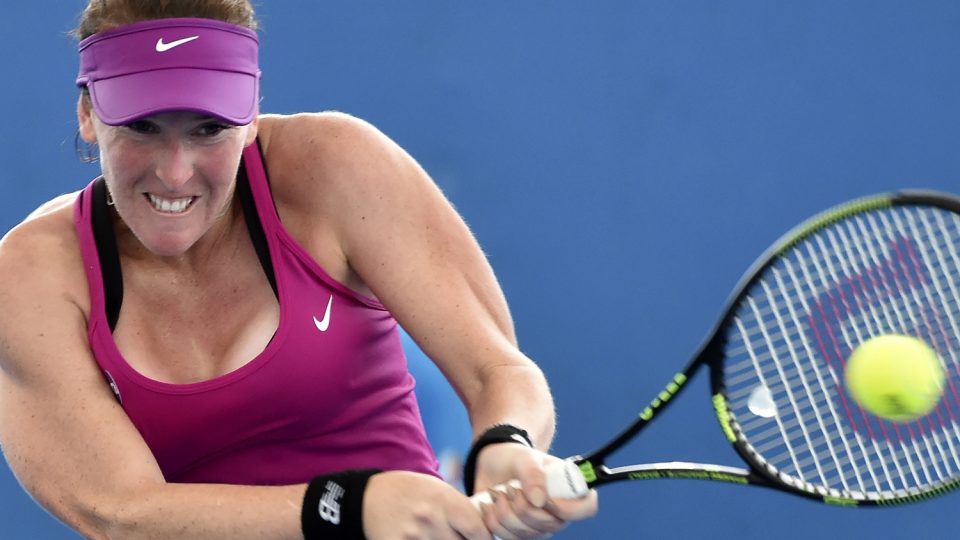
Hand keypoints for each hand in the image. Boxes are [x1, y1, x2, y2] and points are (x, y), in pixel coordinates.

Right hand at [363, 471, 492, 539]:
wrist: (369, 498)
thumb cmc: (408, 491)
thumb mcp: (436, 488)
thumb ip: (459, 508)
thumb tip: (482, 530)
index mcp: (444, 500)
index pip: (478, 530)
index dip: (484, 538)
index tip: (483, 539)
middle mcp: (431, 520)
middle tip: (458, 536)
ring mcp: (415, 537)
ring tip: (439, 536)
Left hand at [473, 444, 598, 538]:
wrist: (493, 465)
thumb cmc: (515, 458)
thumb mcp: (524, 457)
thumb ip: (533, 474)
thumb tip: (539, 502)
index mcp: (570, 489)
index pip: (586, 508)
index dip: (568, 508)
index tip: (544, 498)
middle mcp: (559, 512)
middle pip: (550, 525)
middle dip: (523, 506)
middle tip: (510, 486)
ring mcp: (540, 526)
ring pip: (526, 534)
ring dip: (505, 513)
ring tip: (498, 492)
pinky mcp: (520, 533)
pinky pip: (509, 538)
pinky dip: (494, 521)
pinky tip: (489, 504)